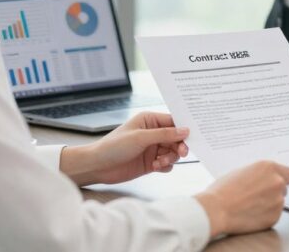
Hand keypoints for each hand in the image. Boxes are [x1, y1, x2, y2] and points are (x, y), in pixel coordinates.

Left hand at [60, 111, 188, 185]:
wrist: (97, 166)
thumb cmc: (113, 146)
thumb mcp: (140, 137)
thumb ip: (165, 134)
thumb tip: (185, 130)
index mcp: (150, 120)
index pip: (174, 122)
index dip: (183, 129)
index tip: (192, 137)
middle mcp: (153, 133)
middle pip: (176, 138)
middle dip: (179, 146)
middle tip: (181, 153)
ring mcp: (152, 148)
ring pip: (173, 152)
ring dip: (170, 158)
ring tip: (160, 162)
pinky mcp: (151, 163)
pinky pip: (167, 163)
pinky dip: (165, 166)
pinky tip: (156, 167)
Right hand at [196, 161, 288, 237]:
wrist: (216, 210)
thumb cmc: (223, 190)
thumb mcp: (241, 172)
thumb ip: (258, 173)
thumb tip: (264, 177)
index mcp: (269, 167)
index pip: (288, 173)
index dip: (282, 178)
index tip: (276, 182)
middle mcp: (277, 182)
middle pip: (284, 187)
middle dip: (274, 191)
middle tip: (259, 196)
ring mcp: (278, 201)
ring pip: (279, 202)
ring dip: (270, 204)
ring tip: (250, 206)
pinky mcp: (274, 217)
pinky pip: (274, 215)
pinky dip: (266, 216)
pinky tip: (251, 214)